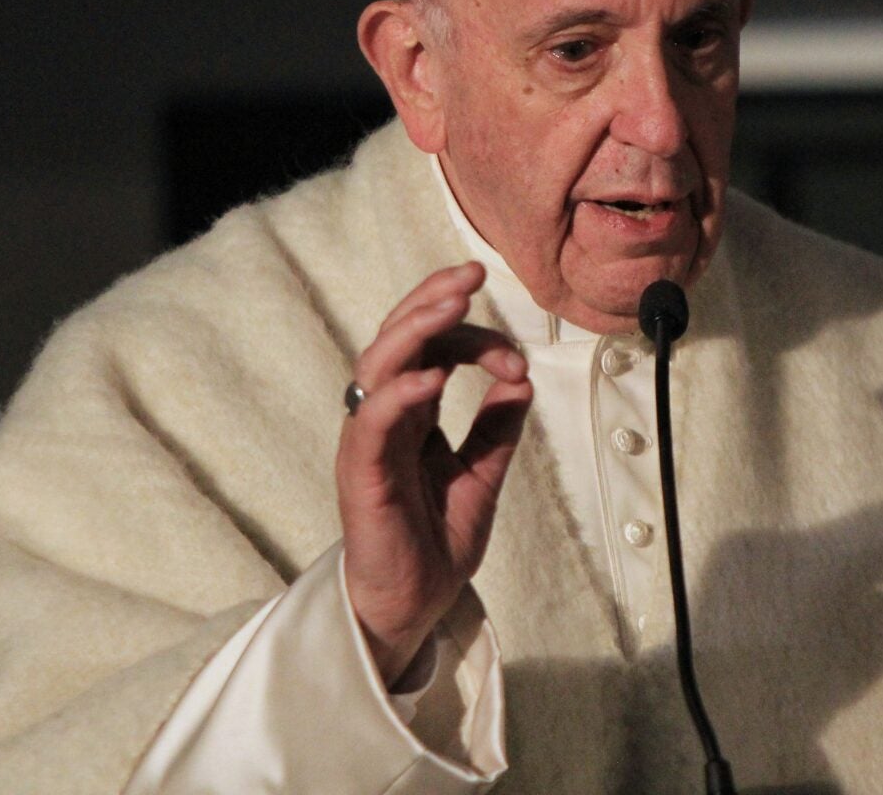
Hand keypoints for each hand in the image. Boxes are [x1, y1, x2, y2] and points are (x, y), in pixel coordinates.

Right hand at [336, 262, 532, 685]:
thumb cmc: (435, 545)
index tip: (517, 360)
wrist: (413, 608)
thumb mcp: (482, 476)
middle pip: (398, 338)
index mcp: (412, 413)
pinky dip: (400, 393)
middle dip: (432, 299)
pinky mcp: (361, 473)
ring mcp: (369, 441)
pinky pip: (372, 421)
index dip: (474, 337)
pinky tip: (433, 380)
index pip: (433, 349)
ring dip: (416, 328)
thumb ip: (497, 429)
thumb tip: (521, 380)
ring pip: (379, 364)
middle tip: (472, 273)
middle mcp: (385, 417)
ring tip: (452, 304)